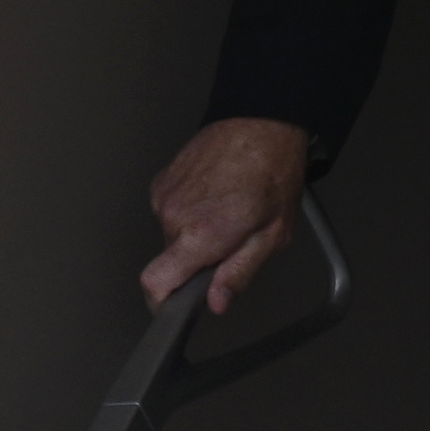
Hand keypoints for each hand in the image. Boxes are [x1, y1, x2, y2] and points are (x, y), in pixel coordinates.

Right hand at [140, 117, 308, 313]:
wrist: (261, 123)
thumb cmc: (272, 171)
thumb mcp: (273, 234)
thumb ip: (240, 272)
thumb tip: (217, 301)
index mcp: (202, 233)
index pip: (156, 283)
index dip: (161, 303)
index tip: (173, 307)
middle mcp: (175, 216)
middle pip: (171, 261)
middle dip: (196, 260)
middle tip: (229, 241)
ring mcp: (165, 198)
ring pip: (171, 236)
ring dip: (194, 234)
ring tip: (224, 210)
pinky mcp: (161, 184)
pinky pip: (170, 213)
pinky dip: (189, 212)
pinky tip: (213, 195)